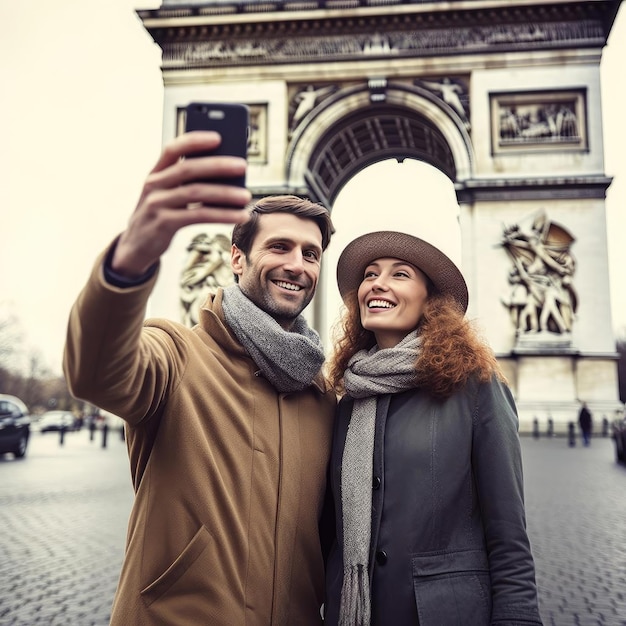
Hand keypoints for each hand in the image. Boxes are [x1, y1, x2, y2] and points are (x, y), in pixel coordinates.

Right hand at [111, 132, 251, 277]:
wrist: (136, 246)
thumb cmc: (161, 215)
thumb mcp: (168, 195)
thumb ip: (188, 183)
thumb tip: (227, 174)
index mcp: (156, 173)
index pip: (172, 149)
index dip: (194, 141)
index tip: (218, 137)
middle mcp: (154, 185)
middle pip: (188, 169)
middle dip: (217, 165)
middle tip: (243, 166)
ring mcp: (157, 204)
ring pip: (195, 193)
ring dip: (225, 193)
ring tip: (246, 196)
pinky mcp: (164, 224)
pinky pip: (198, 216)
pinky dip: (222, 215)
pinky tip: (239, 215)